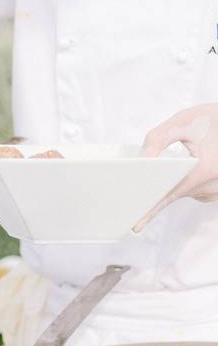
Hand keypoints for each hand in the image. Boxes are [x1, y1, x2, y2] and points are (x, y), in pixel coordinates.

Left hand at [133, 104, 217, 231]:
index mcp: (203, 171)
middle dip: (157, 183)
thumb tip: (141, 159)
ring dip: (173, 179)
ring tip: (183, 156)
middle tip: (146, 169)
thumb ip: (159, 138)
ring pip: (182, 190)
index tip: (136, 225)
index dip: (150, 211)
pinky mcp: (215, 191)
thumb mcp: (184, 121)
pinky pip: (192, 189)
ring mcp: (215, 191)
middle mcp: (211, 186)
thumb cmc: (212, 120)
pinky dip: (184, 180)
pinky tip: (190, 164)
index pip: (169, 196)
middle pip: (172, 192)